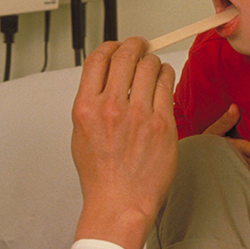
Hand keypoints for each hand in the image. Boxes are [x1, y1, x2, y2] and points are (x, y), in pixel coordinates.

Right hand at [71, 38, 177, 248]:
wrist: (120, 203)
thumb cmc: (101, 176)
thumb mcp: (81, 134)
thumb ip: (92, 103)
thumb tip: (106, 79)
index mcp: (86, 108)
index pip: (98, 59)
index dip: (111, 46)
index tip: (119, 47)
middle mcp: (111, 107)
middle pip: (126, 56)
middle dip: (136, 44)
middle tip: (141, 45)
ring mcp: (138, 115)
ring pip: (150, 66)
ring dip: (153, 61)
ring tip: (154, 67)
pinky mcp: (162, 123)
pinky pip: (167, 85)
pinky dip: (167, 76)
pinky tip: (165, 80)